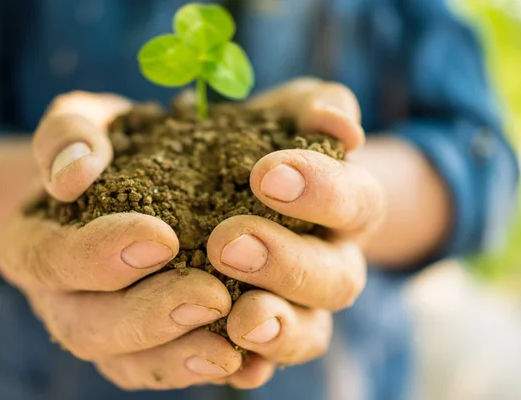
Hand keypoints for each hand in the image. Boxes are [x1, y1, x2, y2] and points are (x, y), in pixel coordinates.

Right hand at [0, 92, 242, 390]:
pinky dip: (206, 369)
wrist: (134, 178)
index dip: (98, 257)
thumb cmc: (111, 148)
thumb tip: (74, 175)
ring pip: (128, 365)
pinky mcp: (146, 345)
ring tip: (232, 345)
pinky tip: (250, 362)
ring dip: (181, 358)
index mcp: (33, 244)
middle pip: (88, 329)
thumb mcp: (87, 121)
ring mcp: (104, 329)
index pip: (49, 260)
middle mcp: (62, 299)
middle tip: (211, 296)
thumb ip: (71, 132)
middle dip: (149, 316)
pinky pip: (168, 371)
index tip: (162, 238)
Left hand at [204, 79, 385, 387]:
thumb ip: (319, 108)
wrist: (249, 186)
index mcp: (351, 207)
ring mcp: (305, 307)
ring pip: (309, 332)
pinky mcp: (267, 338)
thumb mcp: (293, 113)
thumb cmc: (273, 144)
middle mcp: (336, 264)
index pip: (356, 202)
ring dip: (277, 328)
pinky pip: (266, 364)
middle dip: (285, 262)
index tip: (265, 173)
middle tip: (228, 242)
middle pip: (335, 278)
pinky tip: (224, 360)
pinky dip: (251, 367)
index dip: (320, 191)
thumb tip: (339, 125)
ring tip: (240, 317)